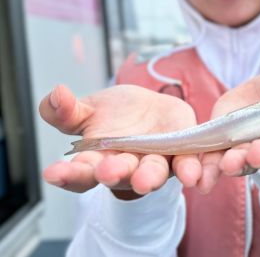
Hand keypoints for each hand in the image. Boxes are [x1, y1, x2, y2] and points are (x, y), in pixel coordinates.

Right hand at [40, 84, 202, 198]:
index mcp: (98, 160)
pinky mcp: (181, 155)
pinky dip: (189, 170)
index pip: (80, 171)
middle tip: (106, 171)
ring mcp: (155, 163)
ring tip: (145, 180)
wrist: (149, 109)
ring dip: (149, 177)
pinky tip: (191, 176)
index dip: (67, 174)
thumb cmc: (114, 114)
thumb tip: (56, 94)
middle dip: (113, 173)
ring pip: (152, 174)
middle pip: (118, 175)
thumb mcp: (87, 109)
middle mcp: (127, 167)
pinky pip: (186, 165)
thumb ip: (67, 110)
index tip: (53, 172)